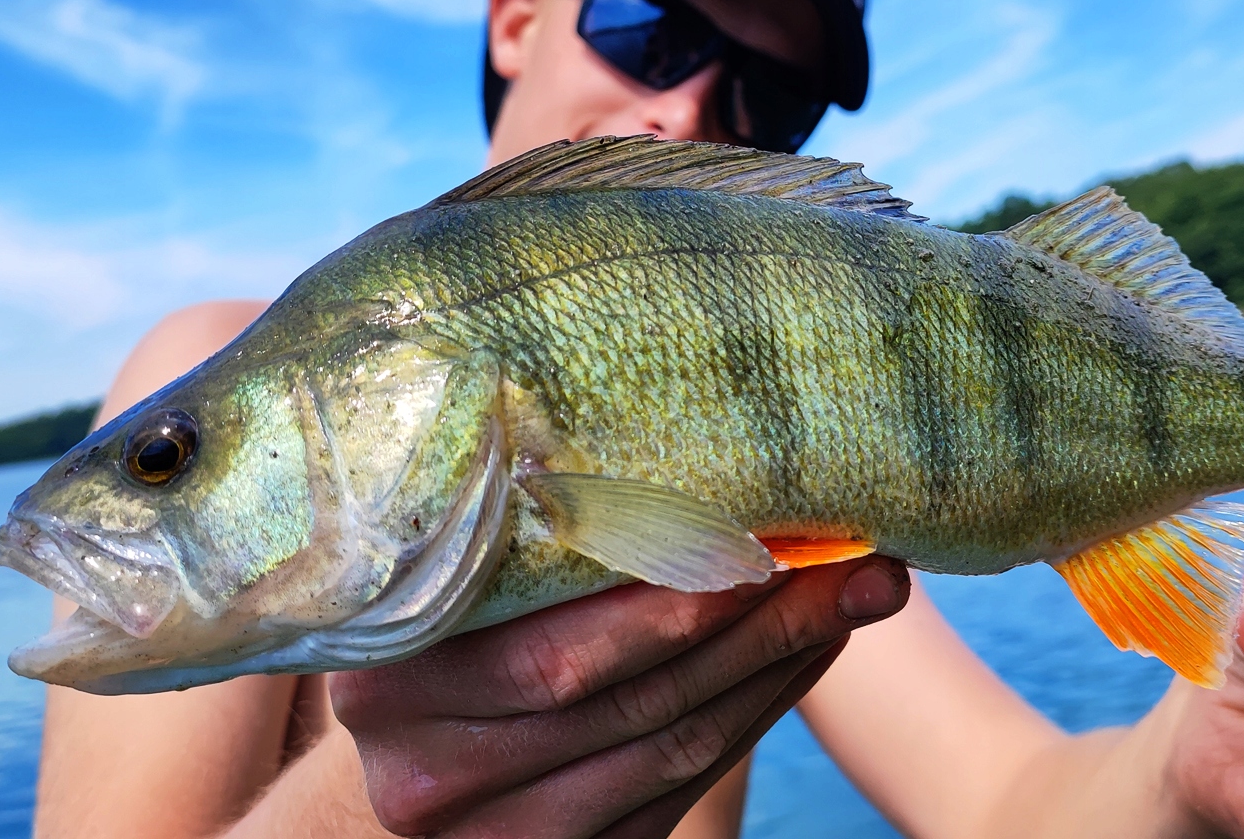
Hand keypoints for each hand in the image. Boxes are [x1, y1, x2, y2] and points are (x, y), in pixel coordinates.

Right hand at [331, 556, 908, 838]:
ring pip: (671, 744)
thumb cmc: (441, 616)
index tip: (769, 530)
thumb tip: (674, 443)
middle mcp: (428, 772)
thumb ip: (513, 533)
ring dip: (776, 666)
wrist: (412, 737)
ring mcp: (492, 831)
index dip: (675, 591)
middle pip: (633, 696)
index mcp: (388, 679)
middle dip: (759, 622)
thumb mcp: (442, 569)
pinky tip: (804, 651)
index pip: (557, 650)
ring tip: (852, 595)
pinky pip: (680, 785)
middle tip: (855, 560)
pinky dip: (755, 711)